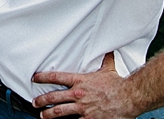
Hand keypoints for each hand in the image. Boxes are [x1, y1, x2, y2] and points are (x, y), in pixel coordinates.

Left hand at [31, 53, 146, 118]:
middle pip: (53, 97)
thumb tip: (107, 51)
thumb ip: (105, 60)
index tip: (36, 78)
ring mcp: (82, 108)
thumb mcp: (109, 70)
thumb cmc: (119, 85)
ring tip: (43, 115)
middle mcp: (79, 94)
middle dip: (41, 100)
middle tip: (35, 102)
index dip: (44, 77)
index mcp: (82, 81)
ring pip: (58, 111)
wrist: (128, 97)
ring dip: (48, 114)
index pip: (57, 77)